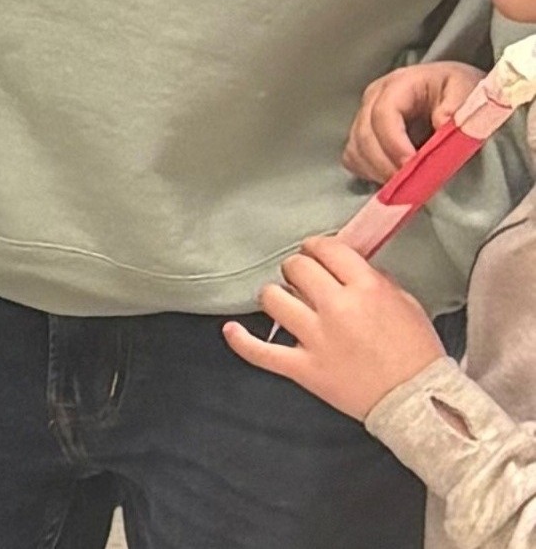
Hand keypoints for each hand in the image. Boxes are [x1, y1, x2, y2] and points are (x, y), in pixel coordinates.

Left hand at [228, 236, 449, 420]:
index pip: (326, 249)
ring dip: (277, 297)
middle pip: (296, 268)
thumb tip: (347, 266)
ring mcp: (316, 339)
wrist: (419, 401)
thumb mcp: (407, 304)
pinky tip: (231, 329)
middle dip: (299, 270)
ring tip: (287, 302)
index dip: (317, 248)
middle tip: (306, 281)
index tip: (316, 253)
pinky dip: (241, 341)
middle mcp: (337, 308)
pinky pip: (260, 351)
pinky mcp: (303, 368)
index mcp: (367, 289)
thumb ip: (376, 280)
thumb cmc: (418, 353)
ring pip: (273, 299)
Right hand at [349, 62, 487, 183]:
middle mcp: (373, 100)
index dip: (395, 143)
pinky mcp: (362, 136)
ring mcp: (364, 118)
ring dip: (378, 171)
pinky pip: (354, 158)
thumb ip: (458, 105)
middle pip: (365, 135)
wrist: (451, 90)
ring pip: (356, 149)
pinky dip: (370, 173)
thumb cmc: (458, 89)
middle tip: (411, 184)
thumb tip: (442, 126)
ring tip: (407, 184)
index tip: (413, 165)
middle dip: (386, 164)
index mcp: (398, 84)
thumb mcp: (467, 89)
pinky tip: (393, 179)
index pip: (383, 113)